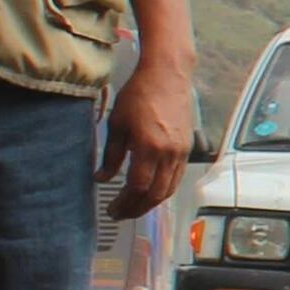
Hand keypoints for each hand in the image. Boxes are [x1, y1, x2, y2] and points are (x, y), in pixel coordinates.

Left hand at [103, 68, 192, 222]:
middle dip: (137, 209)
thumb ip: (111, 155)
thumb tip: (102, 177)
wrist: (167, 75)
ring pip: (169, 188)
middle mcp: (169, 153)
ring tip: (134, 206)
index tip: (112, 209)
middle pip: (155, 194)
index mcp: (149, 147)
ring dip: (151, 202)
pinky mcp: (187, 147)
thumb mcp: (116, 124)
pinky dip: (164, 189)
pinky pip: (177, 177)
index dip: (124, 203)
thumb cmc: (139, 94)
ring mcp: (182, 151)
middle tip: (121, 214)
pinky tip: (151, 190)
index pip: (137, 187)